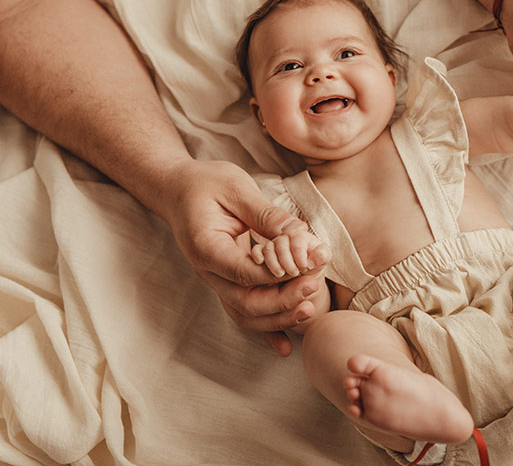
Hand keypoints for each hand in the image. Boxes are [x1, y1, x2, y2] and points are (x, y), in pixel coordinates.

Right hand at [156, 158, 321, 355]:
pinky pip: (245, 313)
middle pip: (244, 302)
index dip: (275, 275)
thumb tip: (300, 234)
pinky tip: (286, 349)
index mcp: (206, 247)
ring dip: (278, 318)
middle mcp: (208, 271)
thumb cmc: (205, 184)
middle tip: (314, 285)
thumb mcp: (235, 187)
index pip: (241, 271)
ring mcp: (216, 281)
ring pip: (245, 314)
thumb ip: (266, 214)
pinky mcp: (228, 282)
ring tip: (310, 309)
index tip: (306, 267)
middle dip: (281, 301)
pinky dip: (266, 331)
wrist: (177, 189)